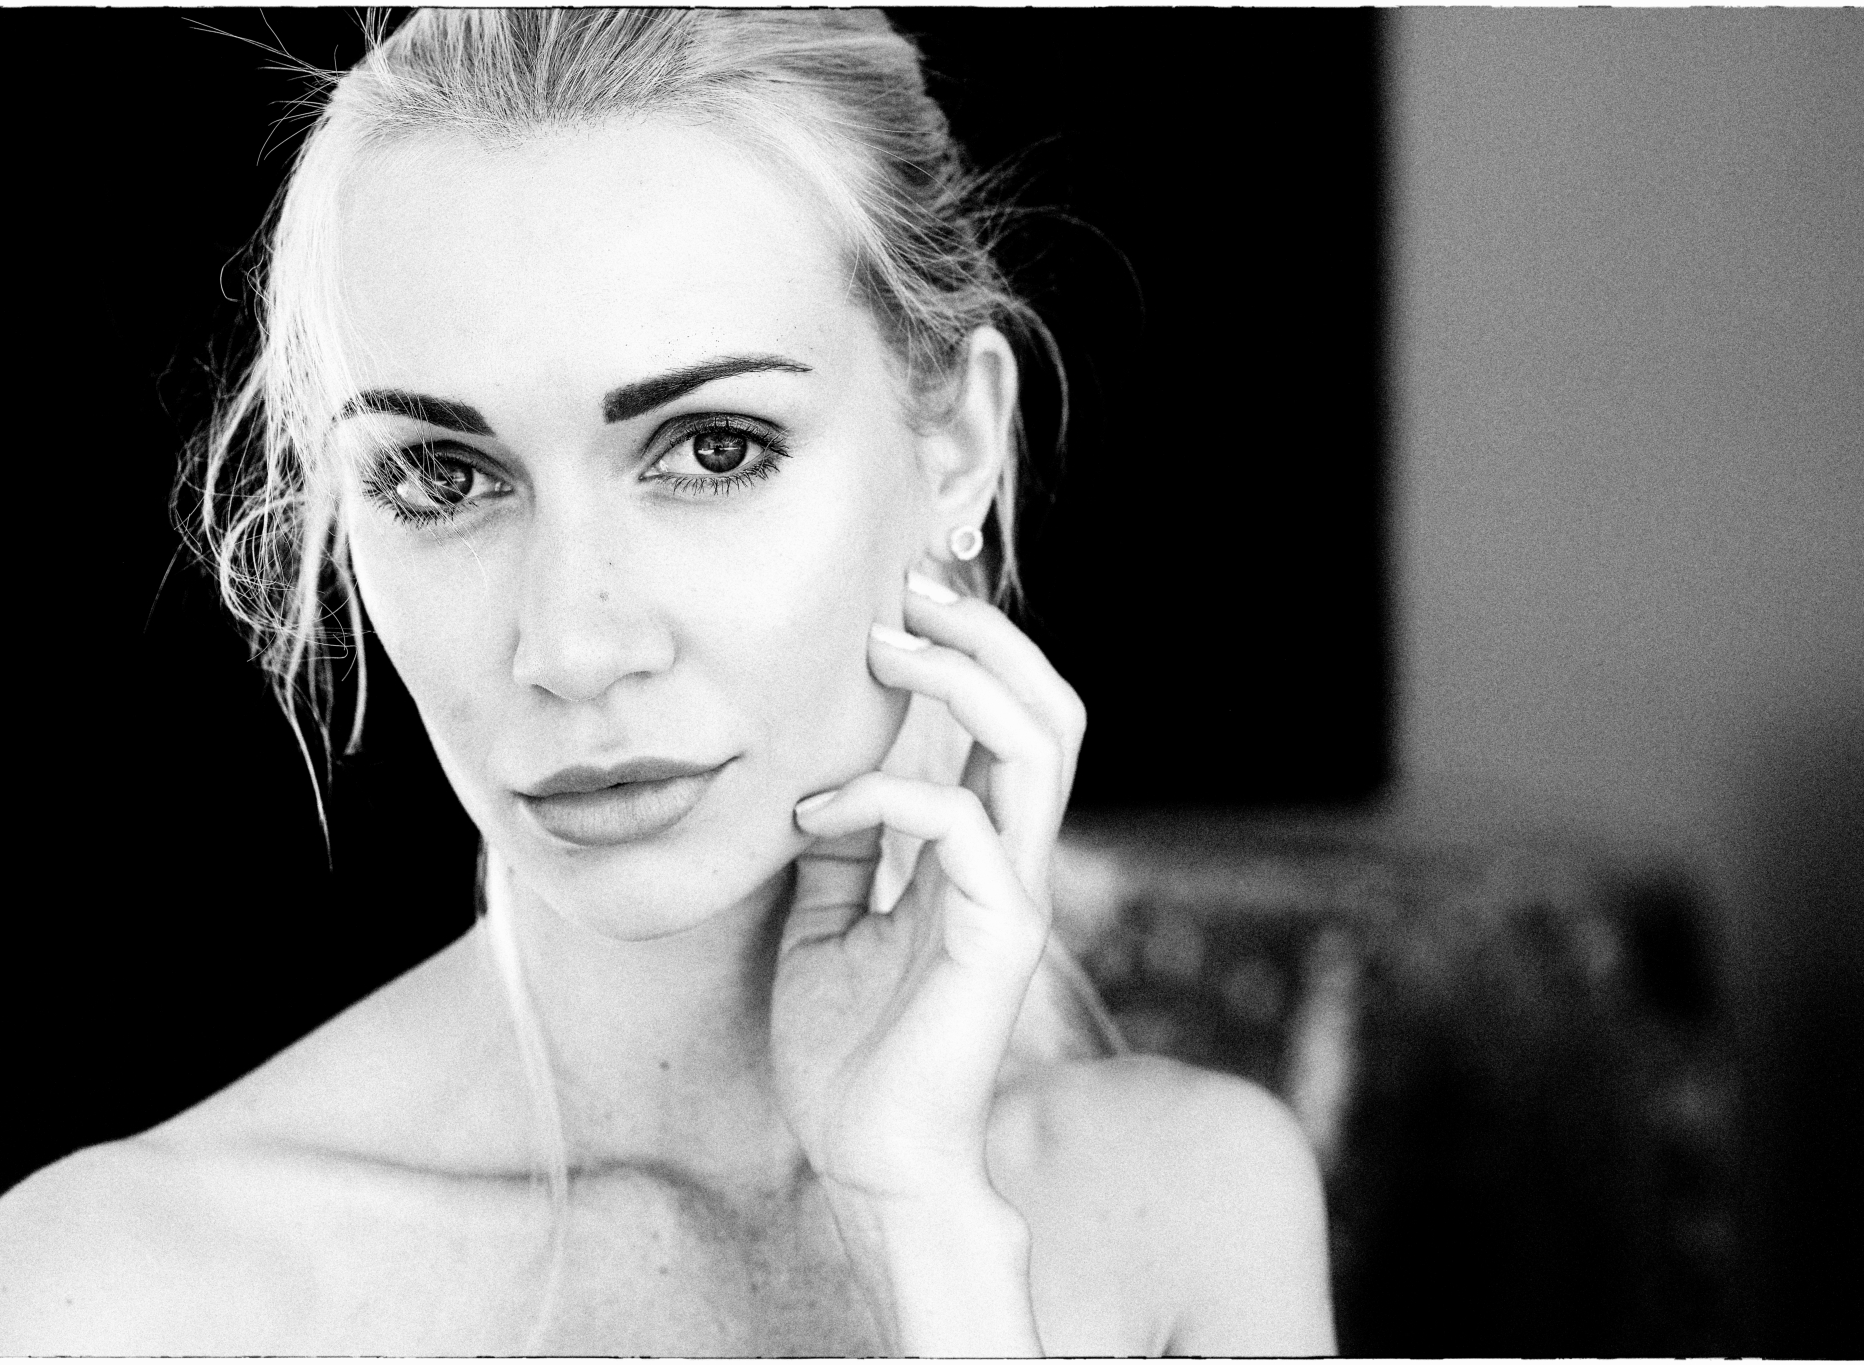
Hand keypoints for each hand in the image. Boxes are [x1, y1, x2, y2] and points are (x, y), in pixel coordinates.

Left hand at [770, 571, 1086, 1206]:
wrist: (866, 1159)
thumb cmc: (847, 1051)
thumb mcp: (825, 921)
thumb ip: (843, 846)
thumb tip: (822, 777)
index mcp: (978, 854)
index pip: (1007, 723)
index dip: (967, 649)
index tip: (893, 601)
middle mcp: (1011, 861)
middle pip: (1048, 709)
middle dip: (984, 634)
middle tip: (903, 592)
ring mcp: (1014, 894)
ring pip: (1037, 741)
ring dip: (961, 676)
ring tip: (883, 649)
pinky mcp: (997, 935)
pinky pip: (959, 821)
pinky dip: (885, 791)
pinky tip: (815, 810)